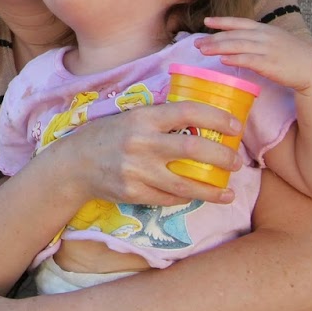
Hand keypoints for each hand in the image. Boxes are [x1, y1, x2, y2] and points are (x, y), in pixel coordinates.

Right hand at [50, 100, 244, 206]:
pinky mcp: (134, 192)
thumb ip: (160, 119)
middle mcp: (141, 142)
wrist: (74, 164)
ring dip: (214, 189)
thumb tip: (201, 121)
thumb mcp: (130, 117)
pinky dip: (188, 198)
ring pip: (187, 184)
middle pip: (194, 149)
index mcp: (142, 117)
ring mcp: (137, 170)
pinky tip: (200, 197)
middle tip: (237, 161)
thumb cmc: (107, 136)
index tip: (236, 127)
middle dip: (223, 156)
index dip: (217, 118)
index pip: (188, 112)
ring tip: (229, 191)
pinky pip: (170, 198)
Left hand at [198, 16, 311, 95]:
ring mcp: (267, 49)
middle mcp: (264, 36)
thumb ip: (259, 39)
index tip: (206, 21)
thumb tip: (241, 42)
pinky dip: (235, 59)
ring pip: (238, 46)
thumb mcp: (276, 40)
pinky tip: (223, 60)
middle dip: (213, 38)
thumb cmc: (294, 56)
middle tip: (196, 42)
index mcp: (265, 29)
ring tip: (202, 51)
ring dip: (218, 48)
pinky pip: (249, 60)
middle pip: (234, 35)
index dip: (222, 21)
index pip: (240, 22)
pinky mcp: (270, 64)